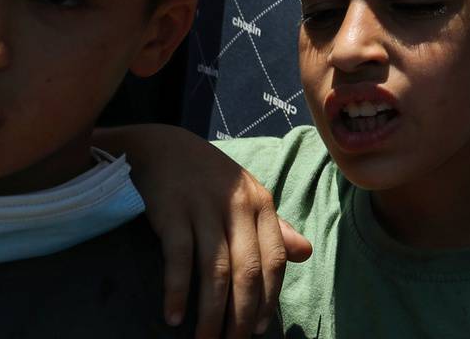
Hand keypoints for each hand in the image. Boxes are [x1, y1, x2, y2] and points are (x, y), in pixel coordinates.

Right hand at [102, 125, 310, 338]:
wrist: (164, 148)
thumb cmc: (210, 179)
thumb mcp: (247, 197)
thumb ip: (274, 227)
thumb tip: (305, 253)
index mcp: (261, 203)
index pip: (274, 259)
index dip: (269, 297)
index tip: (260, 329)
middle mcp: (237, 206)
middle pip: (247, 271)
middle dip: (241, 315)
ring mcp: (204, 208)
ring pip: (215, 270)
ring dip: (211, 312)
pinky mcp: (173, 213)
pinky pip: (179, 259)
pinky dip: (177, 291)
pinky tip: (174, 317)